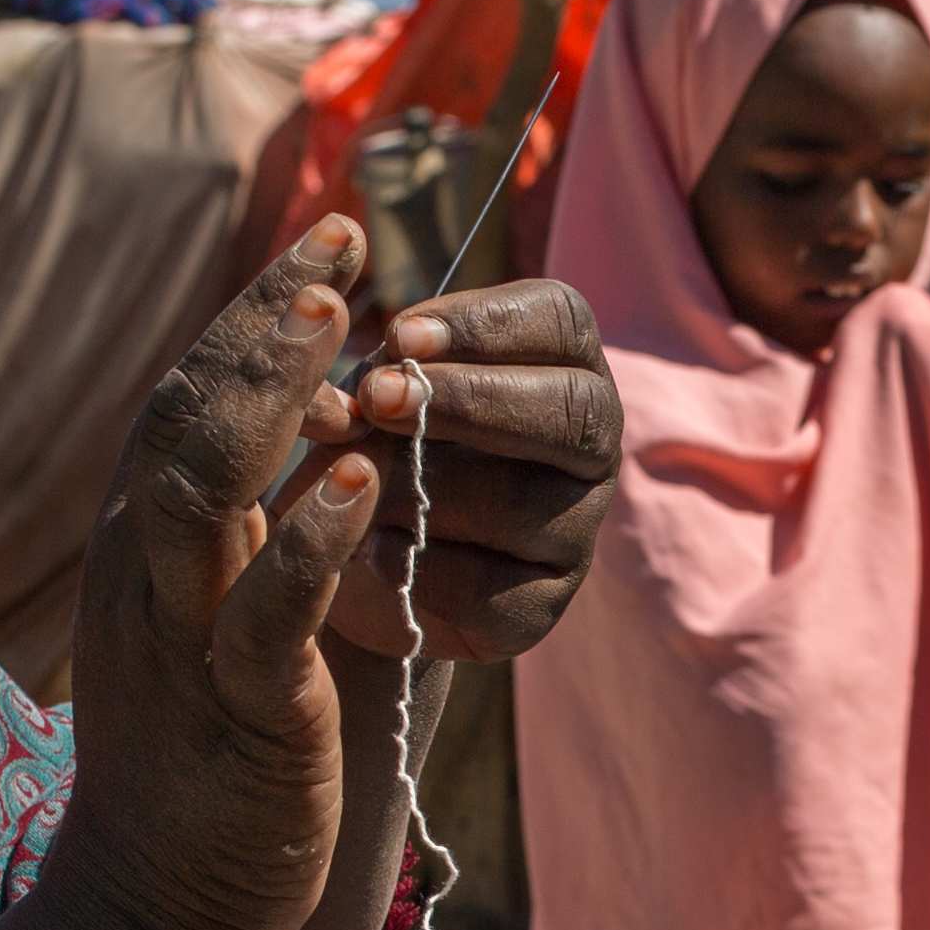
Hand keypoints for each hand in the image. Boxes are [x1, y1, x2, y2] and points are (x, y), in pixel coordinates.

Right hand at [52, 223, 390, 929]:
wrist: (158, 901)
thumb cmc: (205, 750)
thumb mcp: (212, 609)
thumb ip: (245, 517)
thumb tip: (314, 417)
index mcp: (143, 539)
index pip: (190, 392)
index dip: (258, 309)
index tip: (335, 240)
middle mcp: (145, 571)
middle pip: (186, 415)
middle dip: (262, 325)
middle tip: (341, 247)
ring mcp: (181, 638)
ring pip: (204, 492)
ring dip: (270, 400)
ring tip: (339, 323)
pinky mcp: (234, 712)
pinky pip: (263, 613)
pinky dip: (309, 542)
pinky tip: (358, 482)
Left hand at [307, 271, 622, 664]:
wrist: (342, 566)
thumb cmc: (365, 449)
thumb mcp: (361, 397)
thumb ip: (372, 377)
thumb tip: (369, 390)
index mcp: (559, 365)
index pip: (560, 321)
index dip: (484, 324)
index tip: (402, 335)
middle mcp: (588, 445)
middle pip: (574, 410)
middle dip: (471, 399)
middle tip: (381, 399)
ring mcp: (575, 531)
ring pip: (524, 504)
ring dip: (426, 491)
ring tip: (357, 487)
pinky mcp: (541, 607)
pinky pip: (492, 589)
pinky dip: (421, 569)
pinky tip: (375, 553)